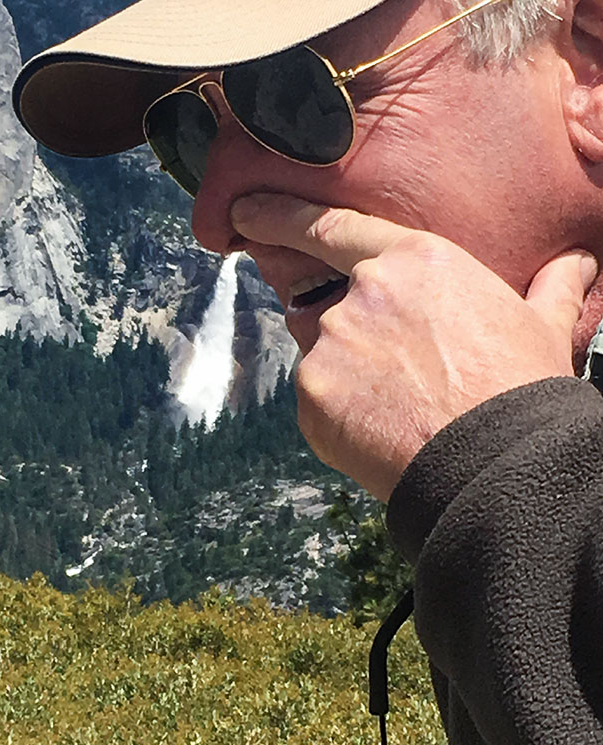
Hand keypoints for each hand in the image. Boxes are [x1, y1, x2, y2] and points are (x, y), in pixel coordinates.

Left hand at [231, 193, 597, 500]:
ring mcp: (330, 347)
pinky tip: (380, 431)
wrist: (495, 463)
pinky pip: (316, 402)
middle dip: (348, 337)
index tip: (244, 212)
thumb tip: (579, 263)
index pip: (330, 228)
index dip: (280, 215)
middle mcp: (360, 295)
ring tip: (401, 408)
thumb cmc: (520, 389)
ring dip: (348, 377)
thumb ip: (550, 287)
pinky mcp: (312, 399)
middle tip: (391, 375)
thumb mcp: (542, 326)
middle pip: (327, 306)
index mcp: (413, 261)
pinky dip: (339, 415)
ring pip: (322, 356)